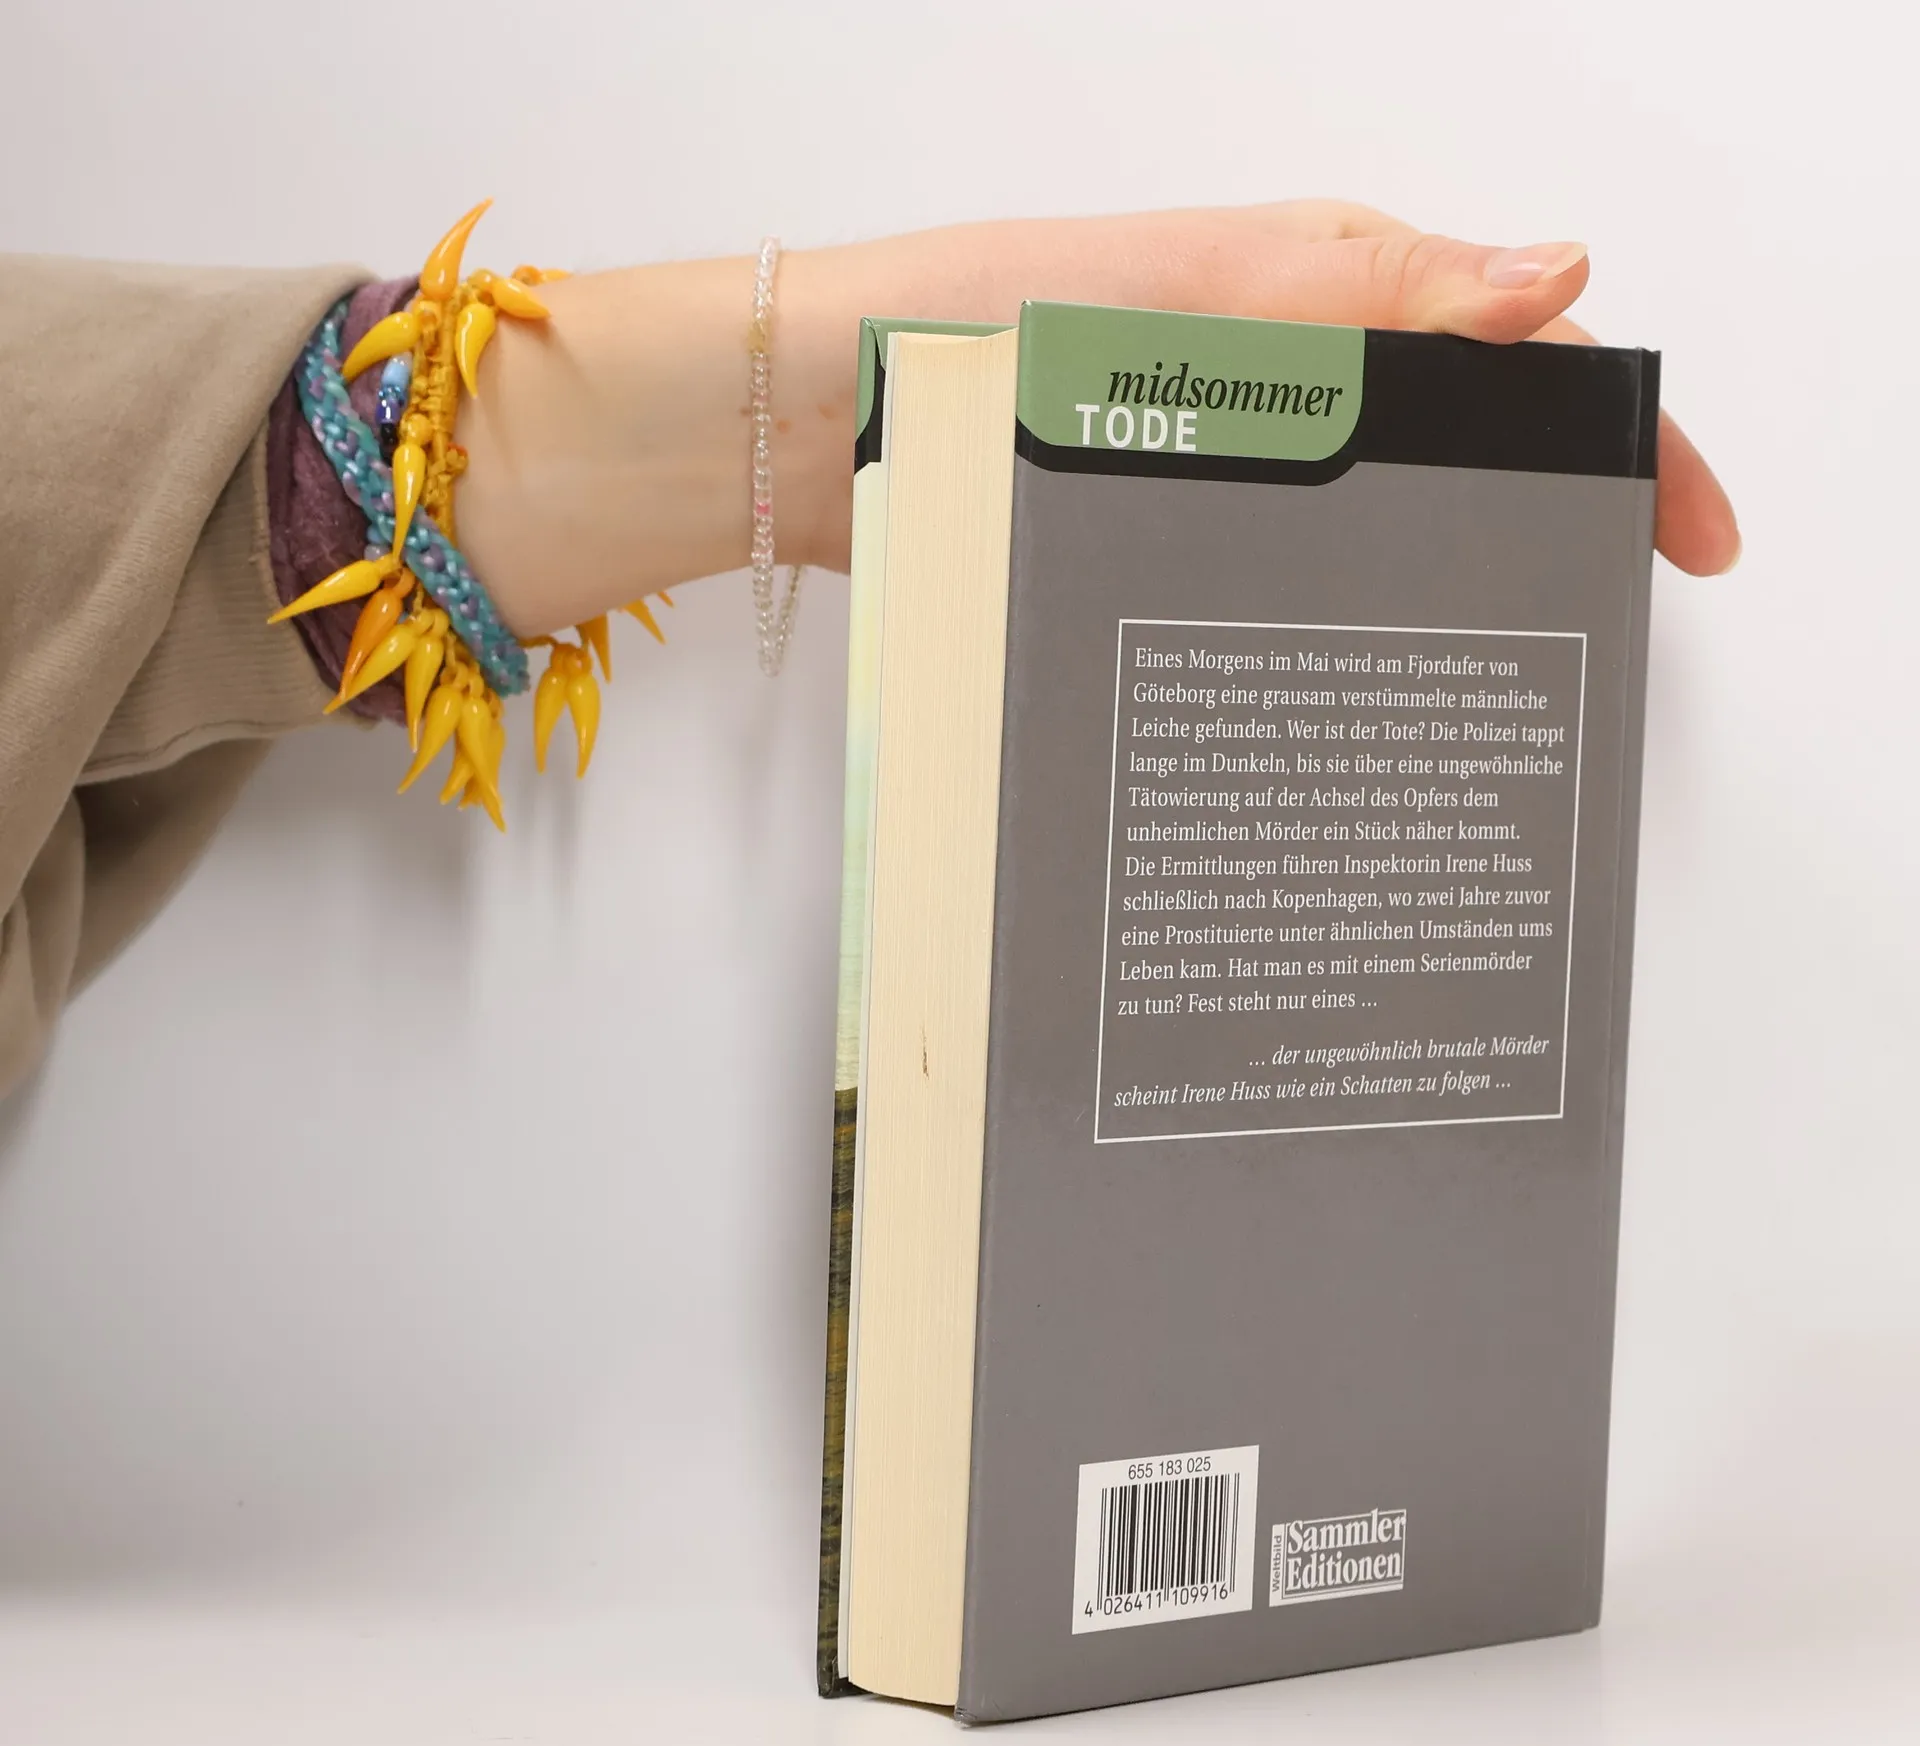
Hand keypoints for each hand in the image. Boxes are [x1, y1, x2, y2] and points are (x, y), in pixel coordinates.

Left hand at [457, 202, 1737, 636]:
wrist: (784, 429)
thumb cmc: (959, 336)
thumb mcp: (1186, 303)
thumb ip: (1367, 302)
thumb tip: (1554, 281)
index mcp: (1301, 294)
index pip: (1511, 348)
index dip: (1614, 432)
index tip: (1682, 534)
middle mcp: (1260, 380)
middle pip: (1444, 448)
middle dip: (1532, 525)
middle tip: (1582, 632)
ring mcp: (1198, 464)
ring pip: (1353, 523)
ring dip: (1422, 584)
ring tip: (1472, 679)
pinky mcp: (1130, 533)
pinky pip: (1254, 575)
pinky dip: (1310, 618)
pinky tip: (1326, 678)